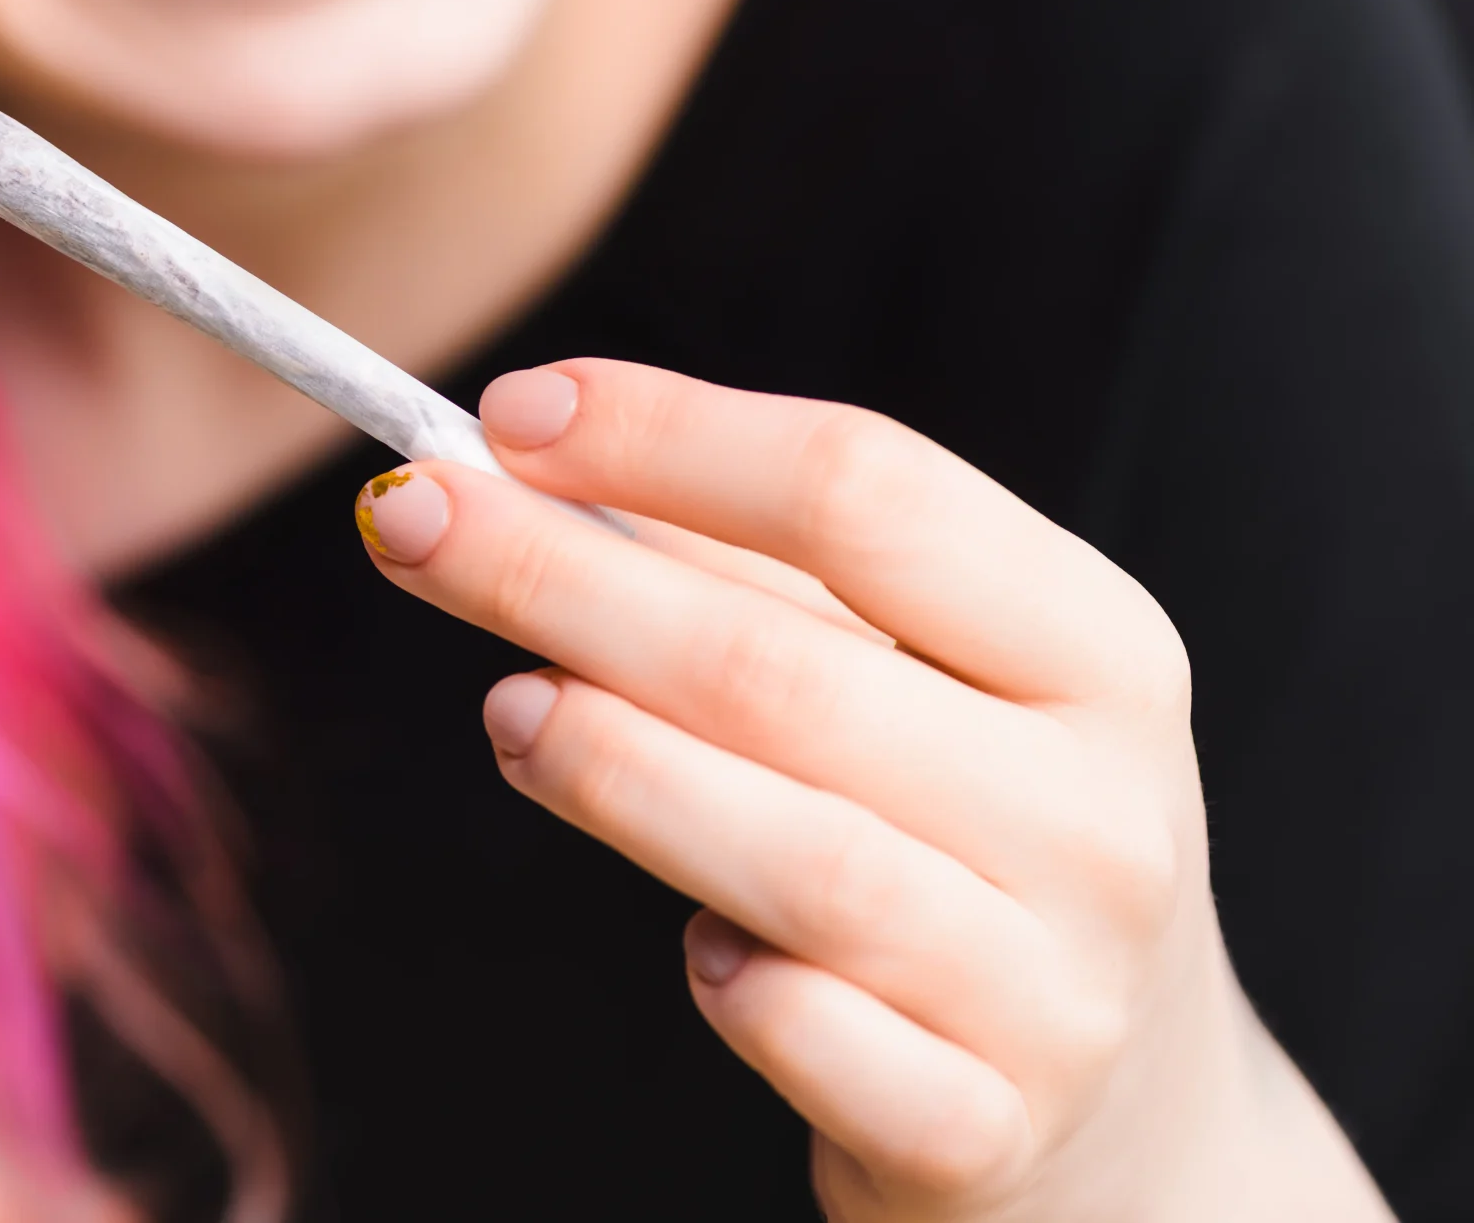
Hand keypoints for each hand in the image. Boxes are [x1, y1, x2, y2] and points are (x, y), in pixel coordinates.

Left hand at [351, 360, 1391, 1221]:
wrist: (1131, 1114)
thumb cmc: (971, 840)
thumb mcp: (925, 688)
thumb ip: (746, 580)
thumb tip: (522, 469)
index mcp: (1095, 650)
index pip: (865, 492)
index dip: (670, 436)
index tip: (509, 412)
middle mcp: (1096, 810)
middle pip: (784, 664)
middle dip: (565, 578)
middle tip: (413, 523)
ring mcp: (1050, 983)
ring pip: (796, 853)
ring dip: (616, 766)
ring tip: (507, 708)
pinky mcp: (980, 1130)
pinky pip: (811, 1037)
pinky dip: (732, 981)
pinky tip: (696, 944)